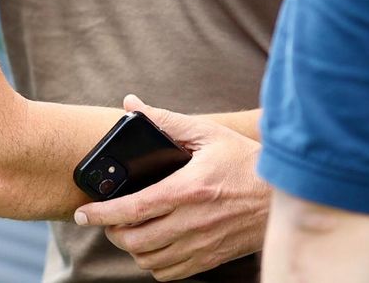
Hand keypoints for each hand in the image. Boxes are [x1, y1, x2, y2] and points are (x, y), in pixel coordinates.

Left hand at [73, 94, 269, 280]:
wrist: (285, 196)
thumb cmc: (245, 161)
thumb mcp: (207, 134)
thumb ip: (166, 120)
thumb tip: (131, 103)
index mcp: (189, 190)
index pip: (134, 209)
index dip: (101, 214)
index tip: (83, 213)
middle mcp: (194, 222)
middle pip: (136, 241)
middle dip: (112, 232)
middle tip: (107, 219)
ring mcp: (203, 244)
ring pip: (150, 261)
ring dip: (131, 248)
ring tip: (127, 230)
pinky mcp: (212, 258)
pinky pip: (171, 272)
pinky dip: (154, 263)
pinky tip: (153, 245)